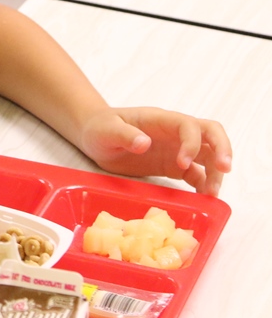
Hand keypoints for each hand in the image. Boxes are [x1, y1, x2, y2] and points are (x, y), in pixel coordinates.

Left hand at [77, 107, 231, 196]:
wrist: (94, 137)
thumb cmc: (100, 128)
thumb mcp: (106, 130)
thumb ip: (124, 135)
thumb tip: (144, 143)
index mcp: (160, 120)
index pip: (188, 125)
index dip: (191, 143)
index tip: (182, 163)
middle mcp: (174, 133)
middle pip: (211, 134)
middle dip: (222, 149)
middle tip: (224, 170)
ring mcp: (176, 149)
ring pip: (208, 156)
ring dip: (215, 172)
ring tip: (212, 193)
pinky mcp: (173, 166)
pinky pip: (196, 174)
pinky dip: (203, 184)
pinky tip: (204, 197)